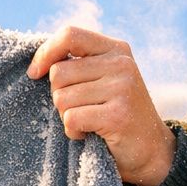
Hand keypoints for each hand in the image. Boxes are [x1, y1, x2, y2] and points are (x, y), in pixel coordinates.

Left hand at [28, 26, 174, 185]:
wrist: (151, 150)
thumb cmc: (117, 114)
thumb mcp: (104, 79)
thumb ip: (80, 65)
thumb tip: (37, 65)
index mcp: (116, 49)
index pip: (70, 35)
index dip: (45, 52)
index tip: (34, 73)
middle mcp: (121, 64)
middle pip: (58, 73)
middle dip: (59, 96)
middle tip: (81, 109)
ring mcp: (122, 88)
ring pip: (61, 98)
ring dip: (67, 116)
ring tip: (89, 122)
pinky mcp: (117, 115)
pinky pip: (71, 119)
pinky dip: (73, 132)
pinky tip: (89, 135)